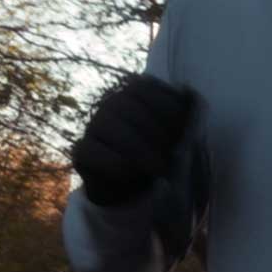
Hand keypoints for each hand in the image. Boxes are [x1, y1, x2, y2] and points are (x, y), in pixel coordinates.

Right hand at [71, 73, 193, 206]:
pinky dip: (113, 162)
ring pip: (106, 124)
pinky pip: (90, 150)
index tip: (183, 130)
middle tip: (172, 154)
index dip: (165, 106)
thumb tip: (190, 94)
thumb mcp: (179, 132)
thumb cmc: (161, 151)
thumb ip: (186, 113)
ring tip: (159, 167)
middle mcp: (111, 104)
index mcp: (134, 92)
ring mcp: (93, 126)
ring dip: (136, 147)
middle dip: (152, 130)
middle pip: (124, 104)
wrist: (135, 184)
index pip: (143, 86)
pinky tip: (133, 172)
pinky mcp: (82, 150)